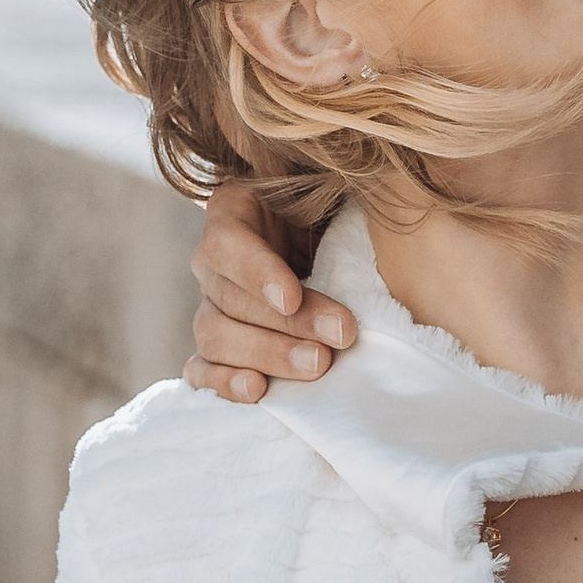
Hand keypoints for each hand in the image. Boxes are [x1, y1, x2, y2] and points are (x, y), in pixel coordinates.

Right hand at [187, 179, 353, 400]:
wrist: (329, 243)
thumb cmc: (336, 210)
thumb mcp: (335, 191)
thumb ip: (341, 197)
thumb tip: (381, 208)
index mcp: (234, 212)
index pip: (227, 243)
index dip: (257, 272)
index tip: (293, 297)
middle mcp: (213, 263)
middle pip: (231, 298)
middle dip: (289, 323)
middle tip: (340, 336)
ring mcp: (210, 307)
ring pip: (216, 336)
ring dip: (267, 355)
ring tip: (317, 365)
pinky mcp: (217, 347)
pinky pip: (202, 369)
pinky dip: (224, 383)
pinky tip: (257, 391)